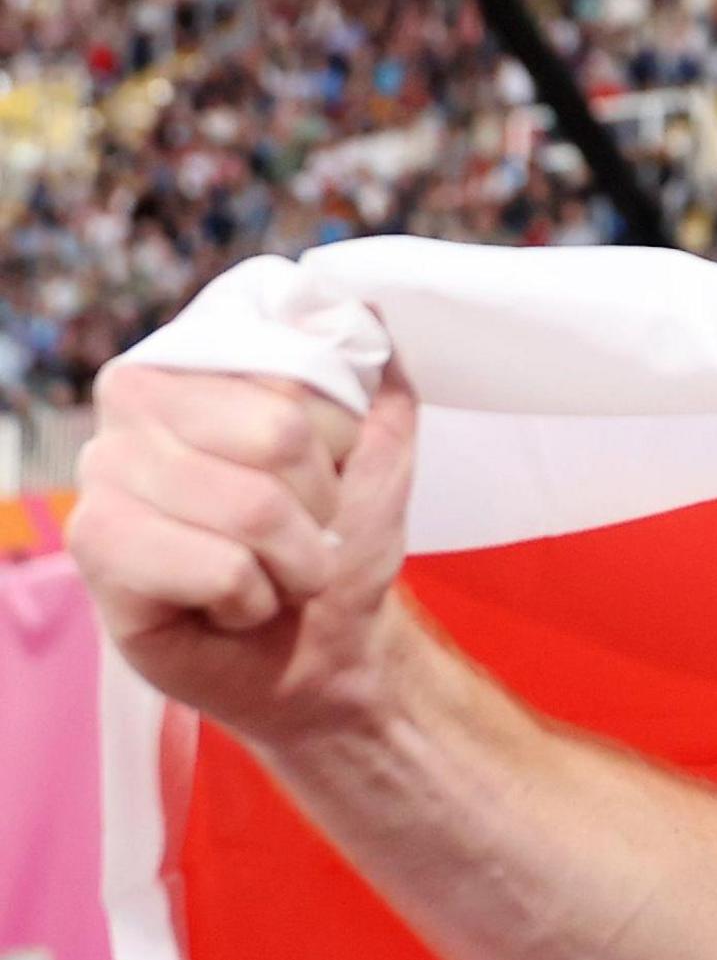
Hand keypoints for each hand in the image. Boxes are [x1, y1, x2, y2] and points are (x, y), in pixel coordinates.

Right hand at [67, 359, 419, 738]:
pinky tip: (224, 604)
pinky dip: (251, 601)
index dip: (337, 450)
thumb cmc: (336, 549)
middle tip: (296, 539)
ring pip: (251, 509)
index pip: (298, 383)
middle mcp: (132, 404)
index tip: (320, 483)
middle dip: (317, 510)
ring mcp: (103, 474)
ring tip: (265, 573)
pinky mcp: (96, 550)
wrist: (324, 653)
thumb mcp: (377, 459)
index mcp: (195, 363)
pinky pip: (219, 569)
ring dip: (291, 564)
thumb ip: (375, 383)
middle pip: (278, 437)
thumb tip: (366, 305)